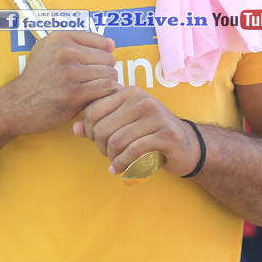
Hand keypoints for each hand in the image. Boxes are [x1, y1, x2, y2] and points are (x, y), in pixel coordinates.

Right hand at [0, 31, 120, 136]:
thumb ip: (78, 43)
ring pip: (109, 74)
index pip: (101, 41)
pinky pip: (106, 88)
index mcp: (60, 38)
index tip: (97, 65)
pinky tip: (98, 99)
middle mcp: (65, 52)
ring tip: (98, 90)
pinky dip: (107, 95)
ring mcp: (69, 72)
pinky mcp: (74, 93)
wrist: (17, 105)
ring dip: (108, 84)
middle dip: (107, 71)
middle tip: (98, 81)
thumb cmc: (36, 79)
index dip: (104, 55)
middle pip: (107, 58)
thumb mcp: (47, 50)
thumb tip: (111, 44)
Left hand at [73, 86, 201, 176]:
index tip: (97, 142)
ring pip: (117, 141)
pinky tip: (118, 170)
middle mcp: (142, 99)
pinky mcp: (166, 134)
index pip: (93, 110)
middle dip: (100, 147)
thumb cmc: (150, 133)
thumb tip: (75, 129)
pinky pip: (134, 150)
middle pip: (103, 128)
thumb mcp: (124, 124)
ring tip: (114, 163)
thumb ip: (100, 124)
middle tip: (108, 155)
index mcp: (129, 92)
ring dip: (111, 158)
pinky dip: (122, 163)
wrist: (186, 145)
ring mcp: (156, 116)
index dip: (89, 131)